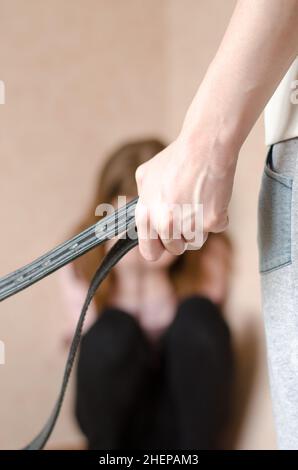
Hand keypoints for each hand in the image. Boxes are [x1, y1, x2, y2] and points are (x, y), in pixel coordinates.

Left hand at [135, 131, 236, 260]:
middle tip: (187, 213)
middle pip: (176, 249)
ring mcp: (189, 224)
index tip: (165, 242)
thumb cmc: (175, 158)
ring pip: (197, 241)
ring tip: (199, 200)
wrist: (204, 146)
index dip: (159, 248)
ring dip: (200, 226)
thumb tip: (143, 217)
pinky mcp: (212, 221)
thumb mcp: (145, 176)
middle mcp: (165, 223)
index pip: (150, 253)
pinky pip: (217, 228)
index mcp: (146, 215)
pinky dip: (218, 215)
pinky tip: (213, 195)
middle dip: (182, 236)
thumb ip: (143, 201)